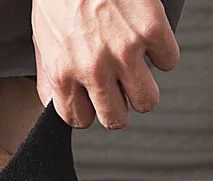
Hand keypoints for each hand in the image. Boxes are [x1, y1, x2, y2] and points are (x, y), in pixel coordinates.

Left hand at [33, 0, 179, 129]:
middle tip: (117, 86)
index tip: (92, 98)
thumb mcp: (43, 37)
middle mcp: (94, 66)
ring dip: (143, 87)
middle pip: (117, 119)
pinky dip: (163, 52)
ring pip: (147, 101)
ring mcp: (125, 50)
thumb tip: (56, 105)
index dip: (88, 110)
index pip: (80, 120)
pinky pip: (169, 62)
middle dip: (118, 106)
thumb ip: (50, 76)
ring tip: (135, 67)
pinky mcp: (151, 29)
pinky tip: (148, 38)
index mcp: (63, 71)